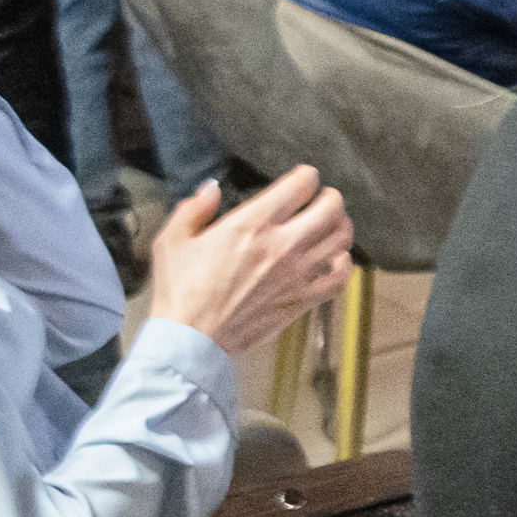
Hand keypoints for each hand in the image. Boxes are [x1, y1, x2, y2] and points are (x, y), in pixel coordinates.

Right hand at [142, 168, 353, 357]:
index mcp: (251, 225)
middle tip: (325, 198)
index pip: (299, 186)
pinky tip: (336, 260)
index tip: (305, 178)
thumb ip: (193, 209)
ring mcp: (296, 274)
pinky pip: (340, 278)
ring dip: (342, 226)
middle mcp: (281, 245)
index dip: (307, 176)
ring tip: (335, 223)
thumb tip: (211, 189)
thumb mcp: (172, 241)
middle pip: (330, 208)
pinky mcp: (301, 300)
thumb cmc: (179, 292)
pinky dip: (345, 264)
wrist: (190, 340)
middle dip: (331, 197)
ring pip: (341, 239)